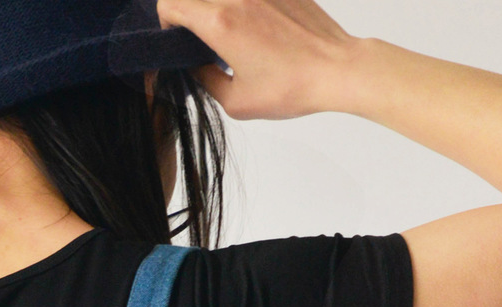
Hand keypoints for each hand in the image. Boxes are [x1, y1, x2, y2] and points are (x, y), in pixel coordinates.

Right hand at [156, 0, 361, 119]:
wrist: (336, 69)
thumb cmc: (291, 87)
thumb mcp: (237, 102)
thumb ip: (206, 80)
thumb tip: (196, 67)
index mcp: (220, 22)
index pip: (171, 4)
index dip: (165, 22)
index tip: (175, 38)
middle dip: (189, 14)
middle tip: (201, 39)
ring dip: (216, 9)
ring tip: (231, 34)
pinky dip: (242, 6)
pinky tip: (258, 28)